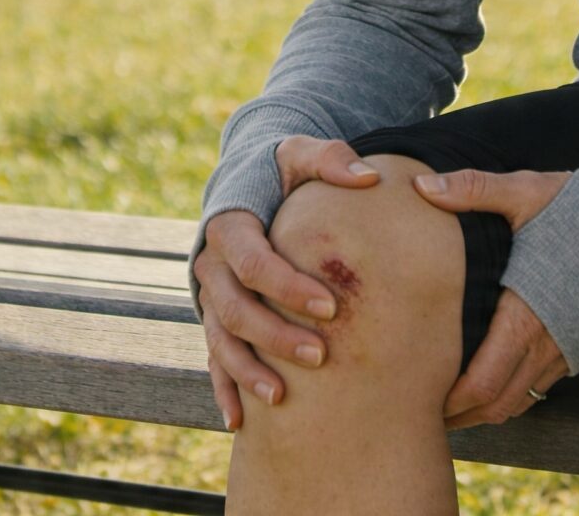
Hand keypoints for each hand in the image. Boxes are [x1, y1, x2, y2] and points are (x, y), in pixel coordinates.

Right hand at [192, 136, 382, 429]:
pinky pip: (212, 358)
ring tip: (282, 398)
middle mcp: (212, 264)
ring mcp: (209, 296)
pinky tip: (240, 422)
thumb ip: (329, 159)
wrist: (246, 185)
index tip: (331, 306)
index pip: (253, 261)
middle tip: (321, 356)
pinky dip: (224, 389)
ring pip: (219, 340)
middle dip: (274, 335)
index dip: (287, 286)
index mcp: (230, 225)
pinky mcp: (213, 319)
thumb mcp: (299, 155)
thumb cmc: (280, 173)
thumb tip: (368, 177)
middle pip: (233, 308)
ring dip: (247, 371)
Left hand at [411, 166, 572, 427]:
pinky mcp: (574, 350)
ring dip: (483, 411)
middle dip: (460, 415)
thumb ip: (473, 190)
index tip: (419, 396)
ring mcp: (563, 351)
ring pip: (517, 403)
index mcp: (525, 315)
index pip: (484, 381)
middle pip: (497, 404)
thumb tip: (422, 186)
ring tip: (448, 408)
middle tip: (423, 412)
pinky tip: (486, 388)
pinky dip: (508, 398)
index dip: (452, 400)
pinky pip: (536, 389)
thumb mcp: (524, 192)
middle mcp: (545, 344)